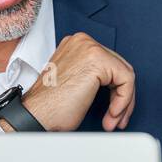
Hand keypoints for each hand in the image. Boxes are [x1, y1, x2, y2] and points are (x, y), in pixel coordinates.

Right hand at [10, 32, 134, 132]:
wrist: (36, 115)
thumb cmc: (50, 106)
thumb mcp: (76, 82)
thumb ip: (94, 76)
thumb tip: (117, 85)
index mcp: (76, 45)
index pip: (110, 64)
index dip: (116, 91)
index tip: (113, 111)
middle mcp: (83, 41)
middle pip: (119, 68)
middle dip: (122, 97)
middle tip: (116, 118)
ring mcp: (90, 48)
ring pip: (125, 75)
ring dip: (123, 102)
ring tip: (113, 120)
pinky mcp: (98, 60)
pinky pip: (126, 81)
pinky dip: (124, 101)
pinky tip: (112, 114)